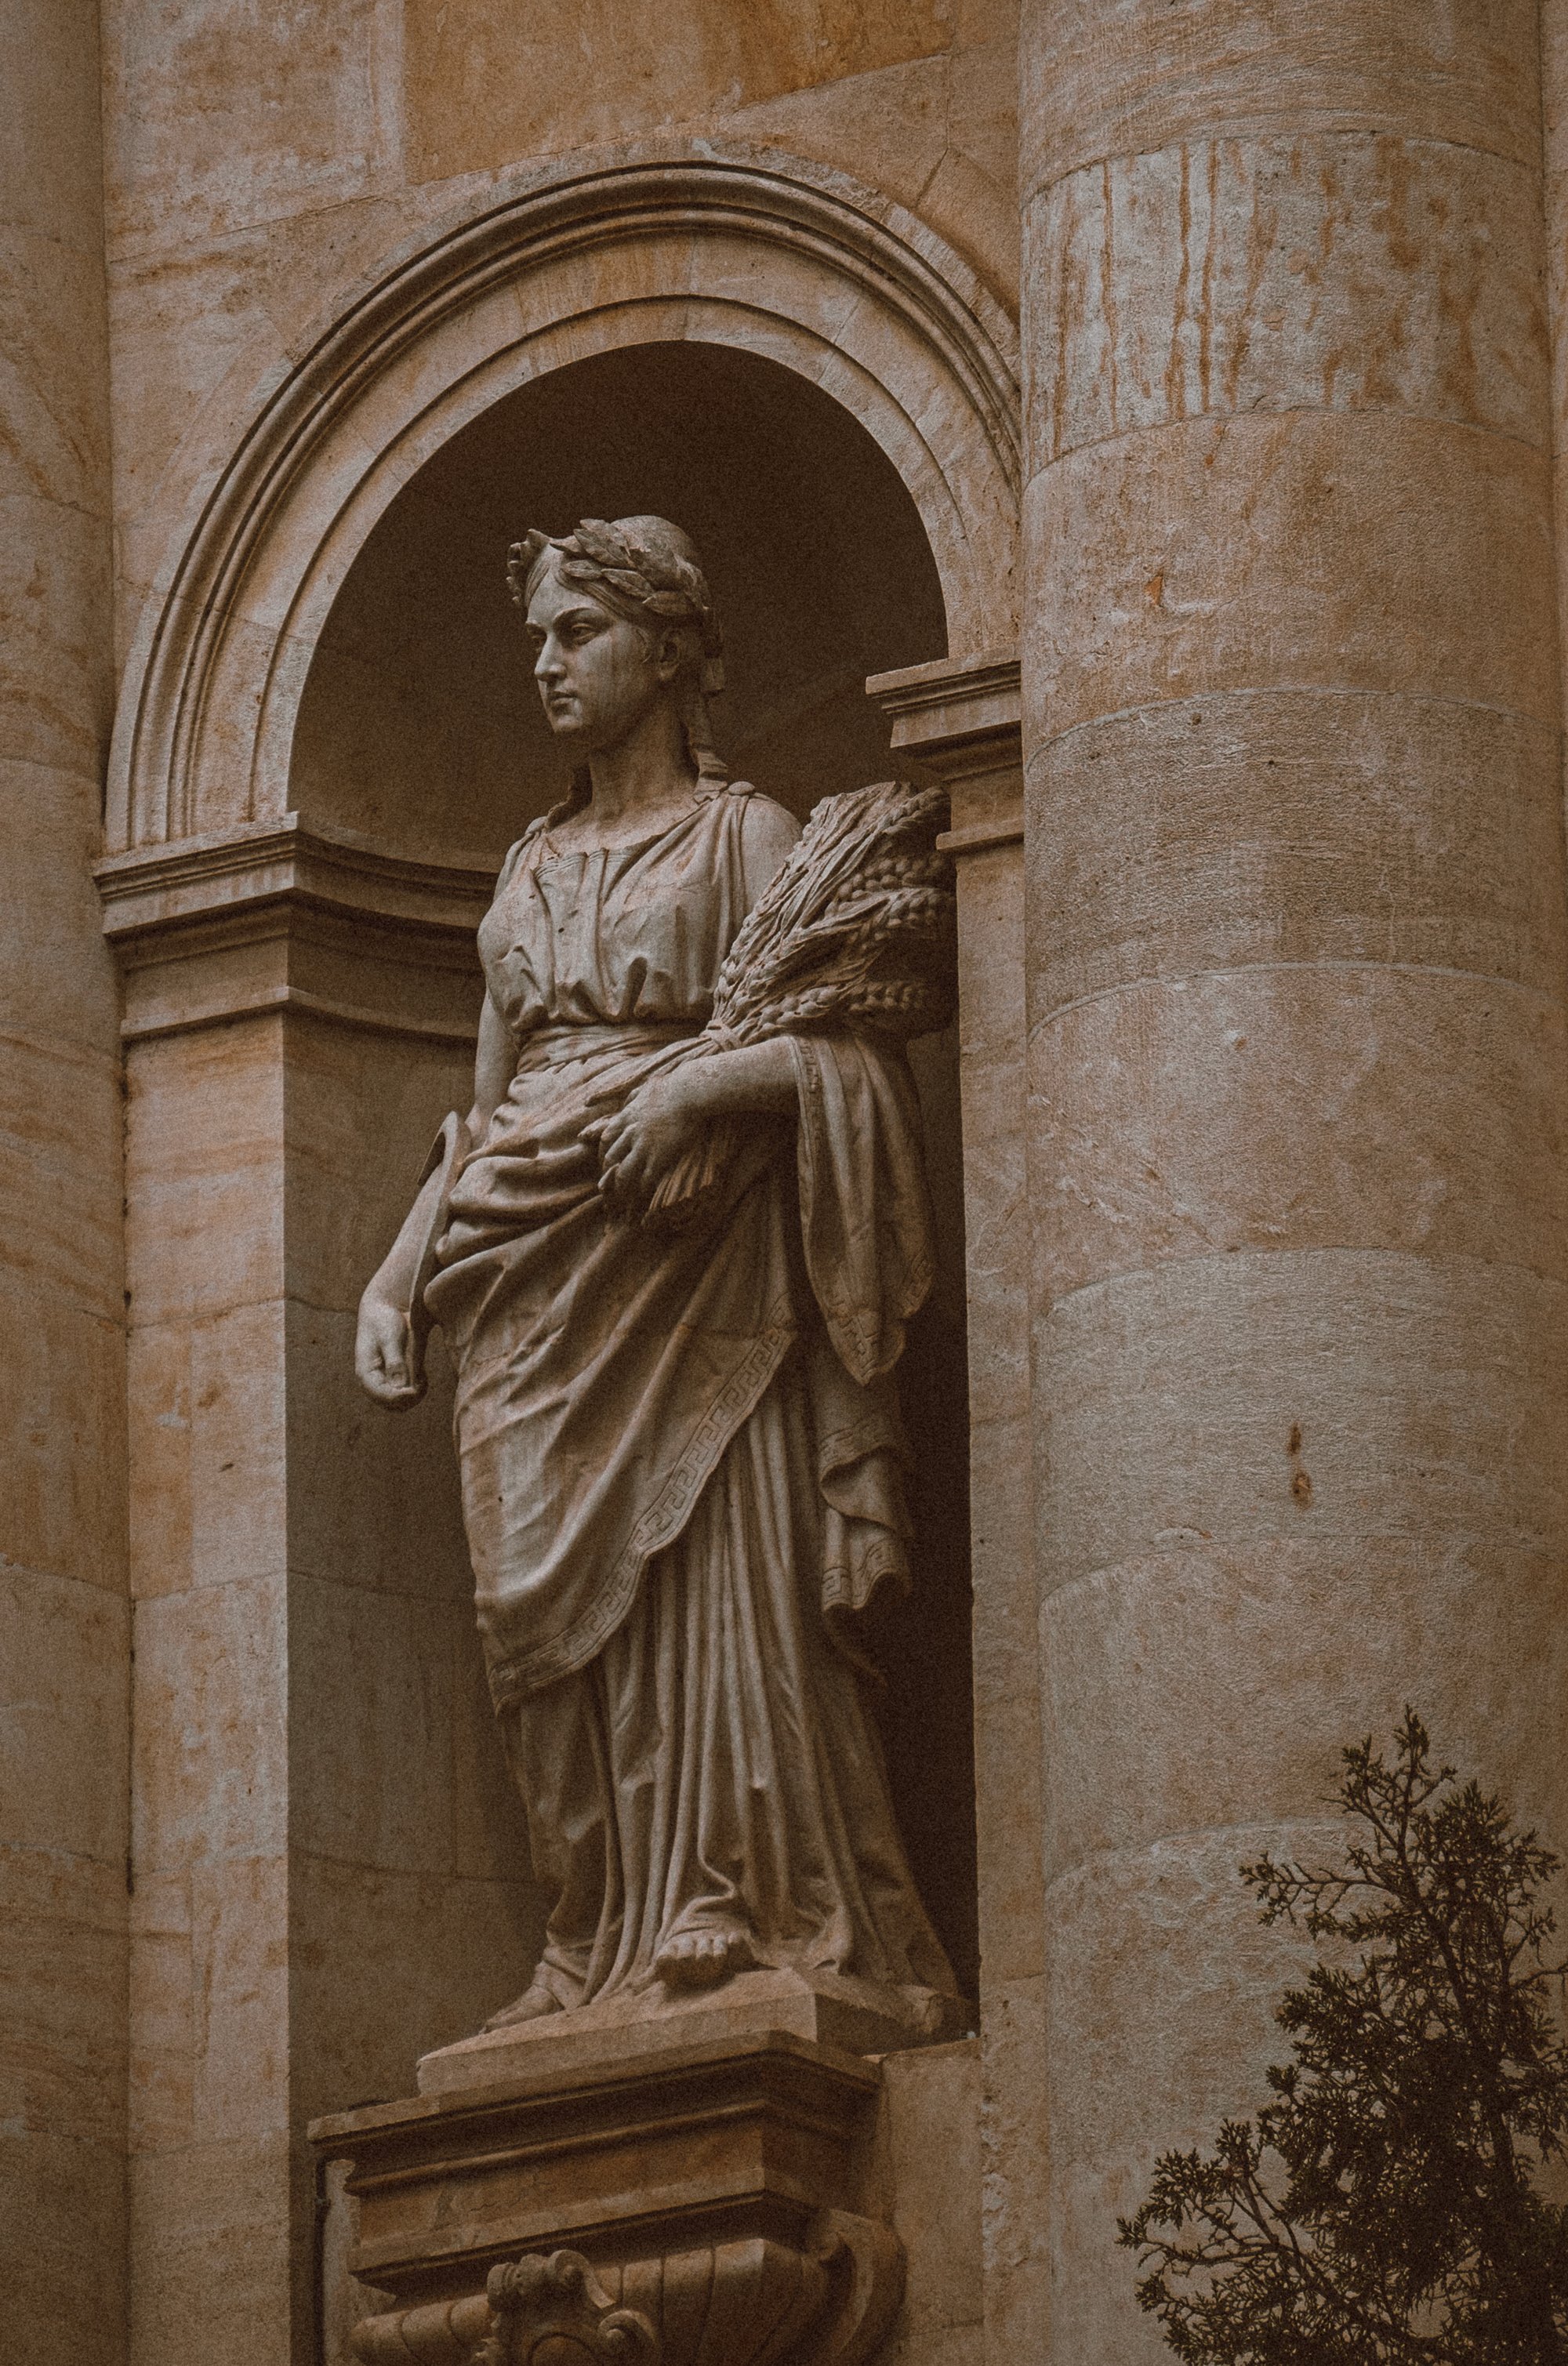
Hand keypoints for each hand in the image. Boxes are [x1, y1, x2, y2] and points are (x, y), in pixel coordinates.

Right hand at [355, 1292, 423, 1408]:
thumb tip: (400, 1388)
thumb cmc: (384, 1321)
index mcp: (365, 1373)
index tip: (415, 1390)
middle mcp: (374, 1382)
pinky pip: (408, 1395)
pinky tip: (423, 1376)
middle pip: (391, 1405)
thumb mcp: (389, 1338)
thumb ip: (395, 1362)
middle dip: (408, 1399)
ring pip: (401, 1404)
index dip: (398, 1397)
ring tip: (423, 1377)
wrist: (386, 1309)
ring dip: (415, 1396)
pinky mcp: (397, 1379)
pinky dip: (418, 1390)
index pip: (380, 1395)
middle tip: (422, 1382)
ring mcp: (385, 1382)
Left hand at [587, 1072, 703, 1213]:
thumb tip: (629, 1098)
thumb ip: (635, 1095)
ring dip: (621, 1187)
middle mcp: (630, 1133)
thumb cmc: (673, 1086)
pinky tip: (644, 1195)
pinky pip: (646, 1178)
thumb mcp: (647, 1086)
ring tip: (623, 1197)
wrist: (689, 1091)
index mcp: (627, 1116)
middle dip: (608, 1173)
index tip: (607, 1161)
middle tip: (609, 1184)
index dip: (604, 1152)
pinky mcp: (659, 1155)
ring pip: (624, 1172)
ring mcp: (644, 1146)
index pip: (606, 1139)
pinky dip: (643, 1189)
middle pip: (610, 1158)